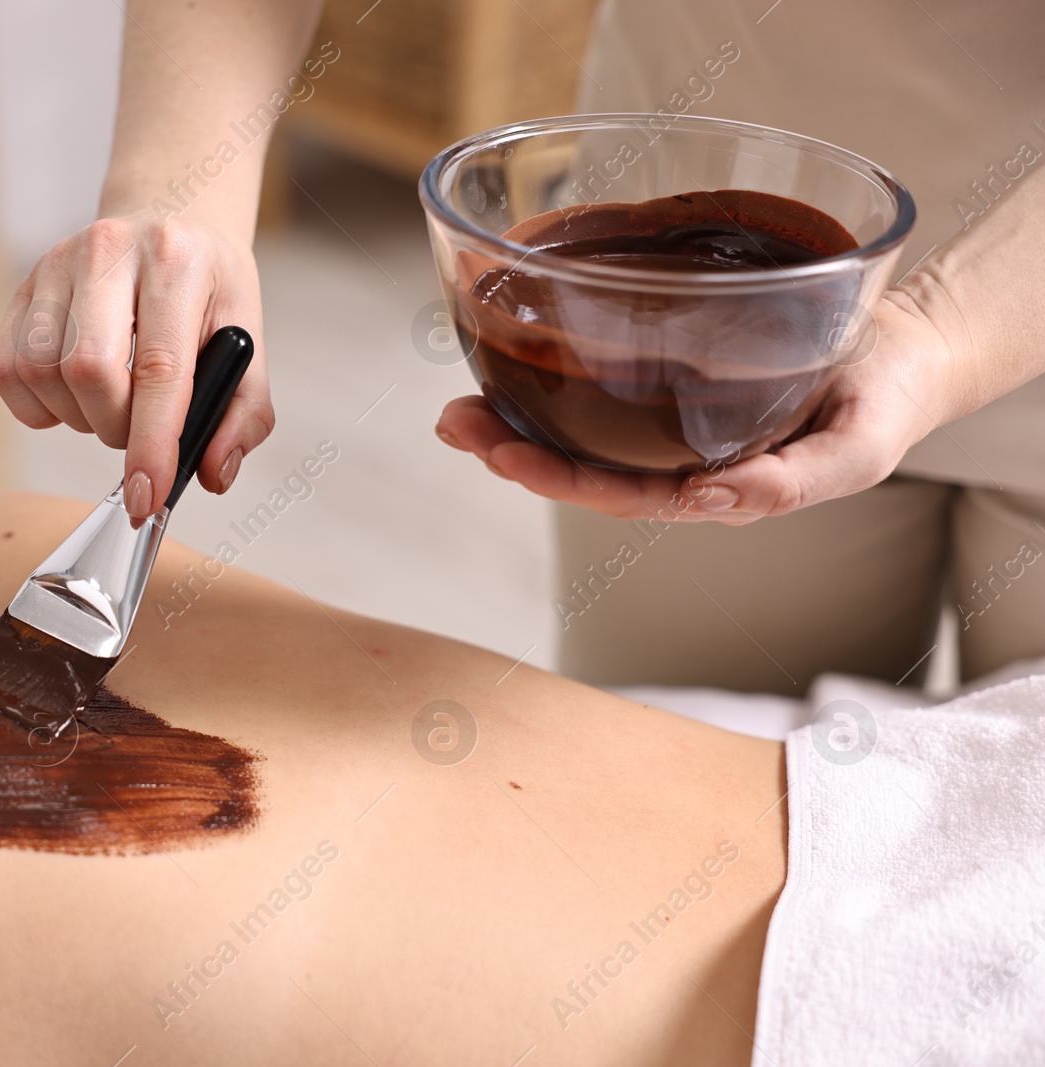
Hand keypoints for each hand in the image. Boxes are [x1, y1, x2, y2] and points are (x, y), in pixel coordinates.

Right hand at [0, 214, 272, 517]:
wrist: (170, 216)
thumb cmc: (209, 287)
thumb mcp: (247, 340)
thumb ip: (243, 415)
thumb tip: (213, 474)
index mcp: (177, 261)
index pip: (158, 369)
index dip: (150, 445)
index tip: (147, 498)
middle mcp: (109, 252)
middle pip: (89, 371)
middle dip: (115, 429)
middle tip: (139, 430)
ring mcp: (56, 263)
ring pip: (42, 374)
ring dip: (78, 418)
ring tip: (111, 406)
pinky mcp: (24, 284)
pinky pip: (7, 370)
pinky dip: (37, 406)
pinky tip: (73, 396)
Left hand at [433, 290, 958, 524]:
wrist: (905, 350)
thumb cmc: (883, 404)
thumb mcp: (855, 450)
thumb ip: (790, 483)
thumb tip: (707, 500)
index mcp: (707, 484)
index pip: (616, 491)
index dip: (557, 478)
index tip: (505, 458)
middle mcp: (674, 455)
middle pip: (578, 463)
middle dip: (510, 449)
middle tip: (453, 421)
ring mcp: (667, 414)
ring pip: (578, 423)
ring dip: (515, 413)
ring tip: (458, 400)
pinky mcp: (669, 365)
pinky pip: (601, 373)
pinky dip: (552, 364)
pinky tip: (509, 346)